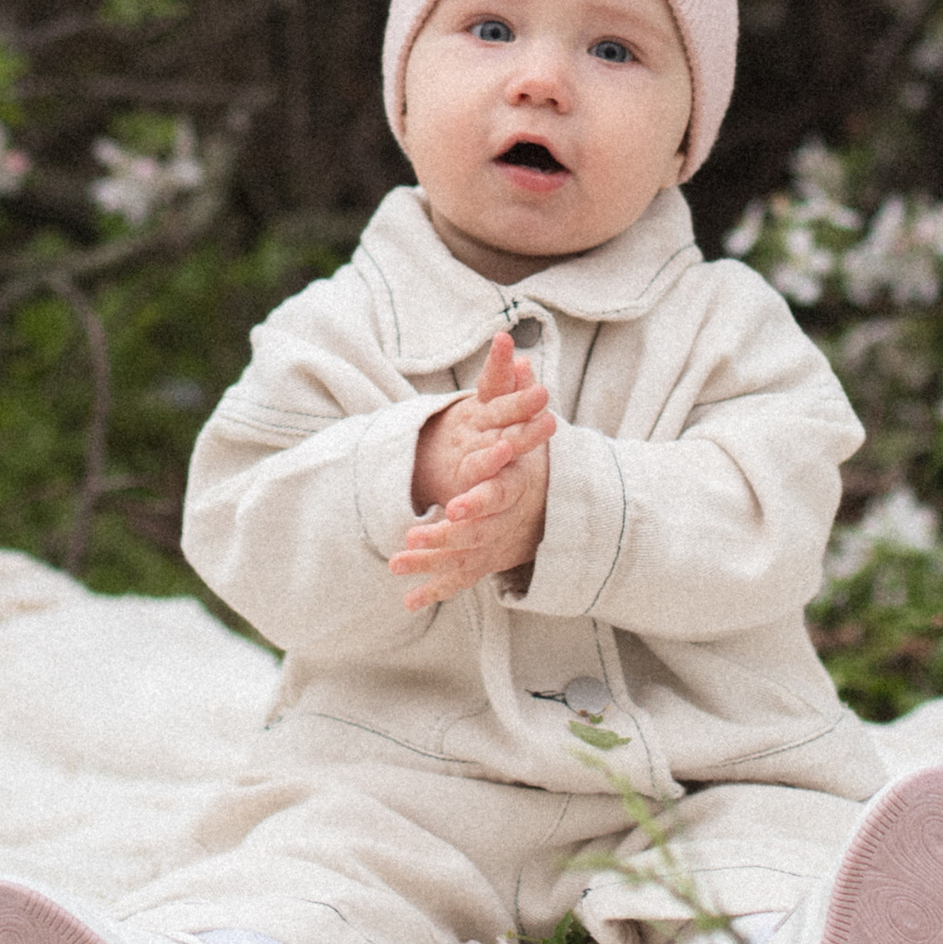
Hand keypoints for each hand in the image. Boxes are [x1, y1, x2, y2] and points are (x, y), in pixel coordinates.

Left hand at [392, 330, 553, 608]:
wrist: (548, 495)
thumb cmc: (527, 448)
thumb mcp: (520, 414)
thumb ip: (507, 382)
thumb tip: (505, 339)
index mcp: (516, 483)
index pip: (496, 494)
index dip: (476, 500)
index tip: (452, 508)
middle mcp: (505, 517)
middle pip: (474, 532)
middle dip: (443, 539)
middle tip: (411, 539)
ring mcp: (496, 542)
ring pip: (462, 558)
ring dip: (429, 564)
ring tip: (395, 563)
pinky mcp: (484, 559)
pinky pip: (459, 578)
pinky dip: (435, 591)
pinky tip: (407, 604)